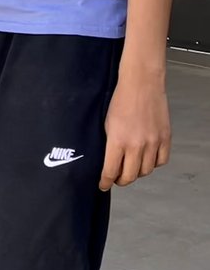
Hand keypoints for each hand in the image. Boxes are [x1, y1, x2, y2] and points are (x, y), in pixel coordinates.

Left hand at [100, 72, 170, 190]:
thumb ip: (109, 144)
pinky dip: (154, 163)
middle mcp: (136, 145)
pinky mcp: (165, 138)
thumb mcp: (106, 124)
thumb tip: (107, 161)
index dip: (106, 182)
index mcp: (118, 141)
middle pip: (130, 176)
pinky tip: (147, 158)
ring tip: (131, 167)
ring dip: (137, 172)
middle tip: (117, 177)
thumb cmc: (120, 100)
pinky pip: (161, 161)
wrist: (141, 84)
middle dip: (121, 180)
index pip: (110, 172)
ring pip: (146, 171)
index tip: (103, 185)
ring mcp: (153, 143)